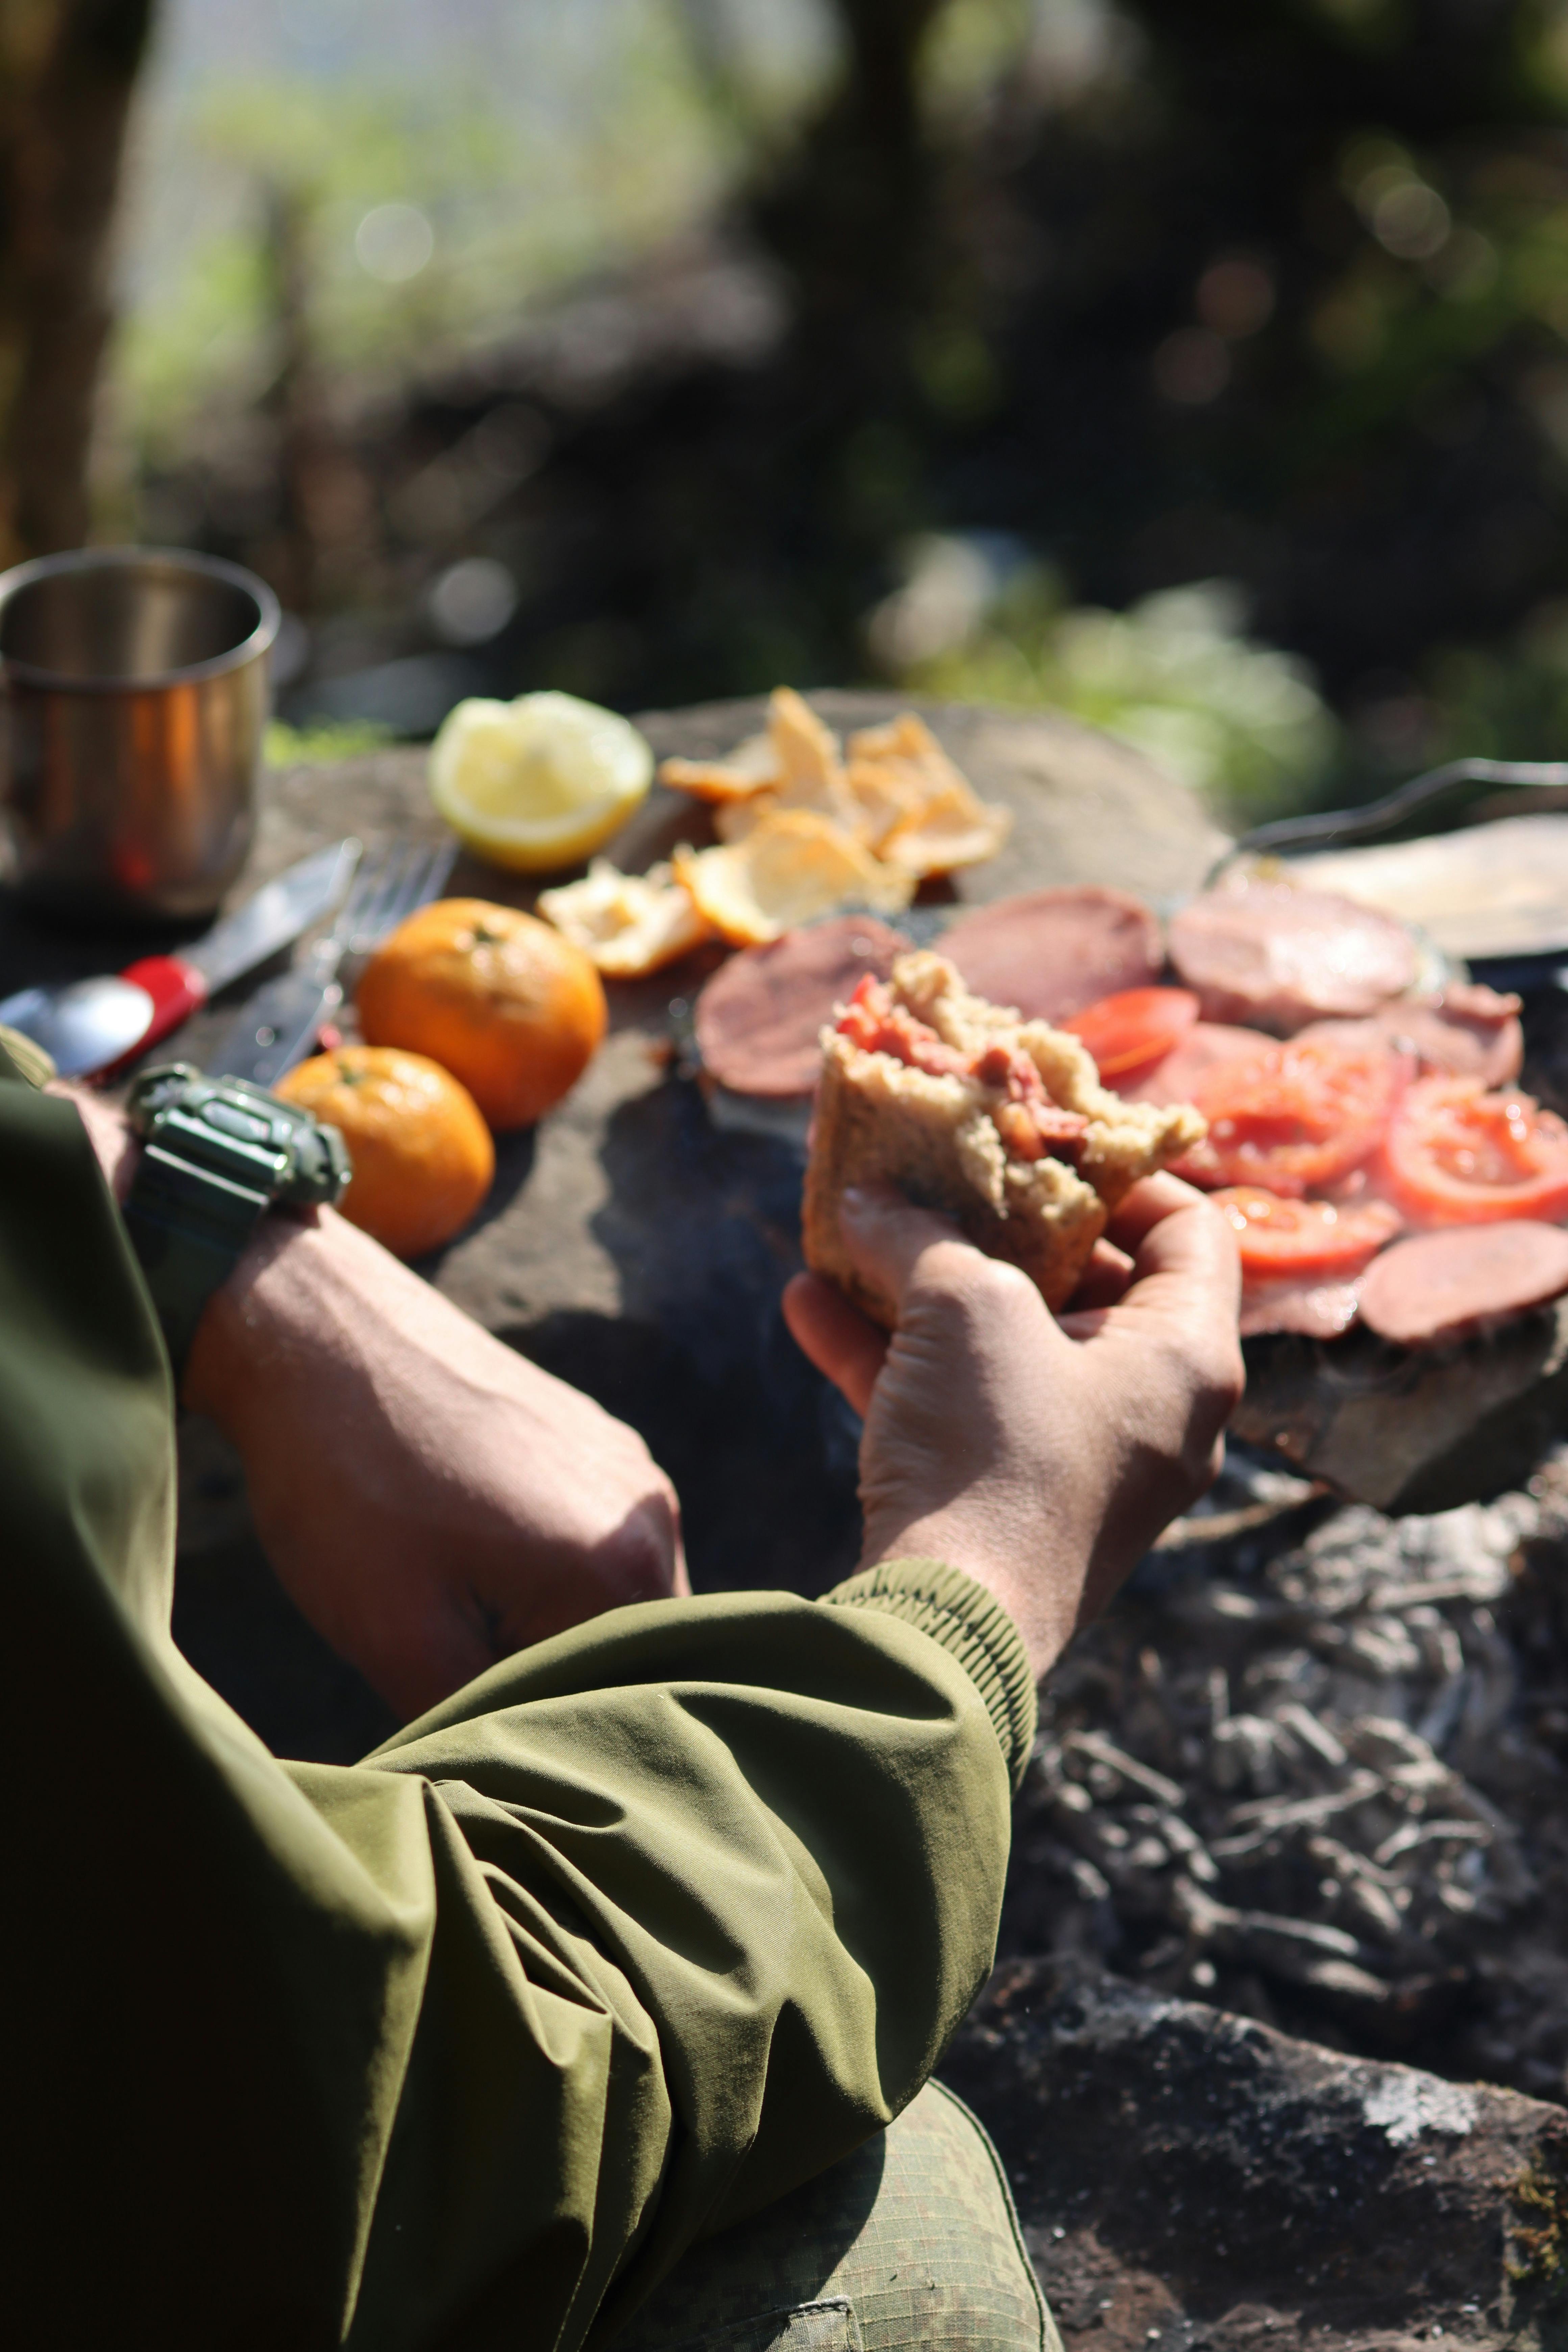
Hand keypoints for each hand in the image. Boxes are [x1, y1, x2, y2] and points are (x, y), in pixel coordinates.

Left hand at [52, 1083, 687, 1718]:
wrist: (311, 1327)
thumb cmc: (343, 1483)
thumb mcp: (394, 1635)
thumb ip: (477, 1717)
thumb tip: (519, 1775)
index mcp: (622, 1563)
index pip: (625, 1701)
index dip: (547, 1727)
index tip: (470, 1714)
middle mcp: (651, 1509)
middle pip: (629, 1650)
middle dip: (551, 1673)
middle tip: (453, 1663)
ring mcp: (625, 1462)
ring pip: (607, 1595)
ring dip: (542, 1619)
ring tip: (452, 1600)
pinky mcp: (592, 1432)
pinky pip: (590, 1535)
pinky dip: (539, 1564)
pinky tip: (461, 1546)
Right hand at [782, 1176, 1242, 1679]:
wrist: (942, 1631)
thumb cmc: (992, 1453)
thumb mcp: (960, 1305)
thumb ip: (920, 1235)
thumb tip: (867, 1197)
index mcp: (1187, 1360)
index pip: (1193, 1231)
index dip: (1123, 1172)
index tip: (1044, 1144)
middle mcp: (1151, 1414)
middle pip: (1090, 1284)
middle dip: (997, 1226)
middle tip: (940, 1176)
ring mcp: (1079, 1464)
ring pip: (1005, 1345)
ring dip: (924, 1285)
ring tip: (856, 1227)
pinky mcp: (1007, 1504)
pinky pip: (956, 1405)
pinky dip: (893, 1355)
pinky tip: (808, 1303)